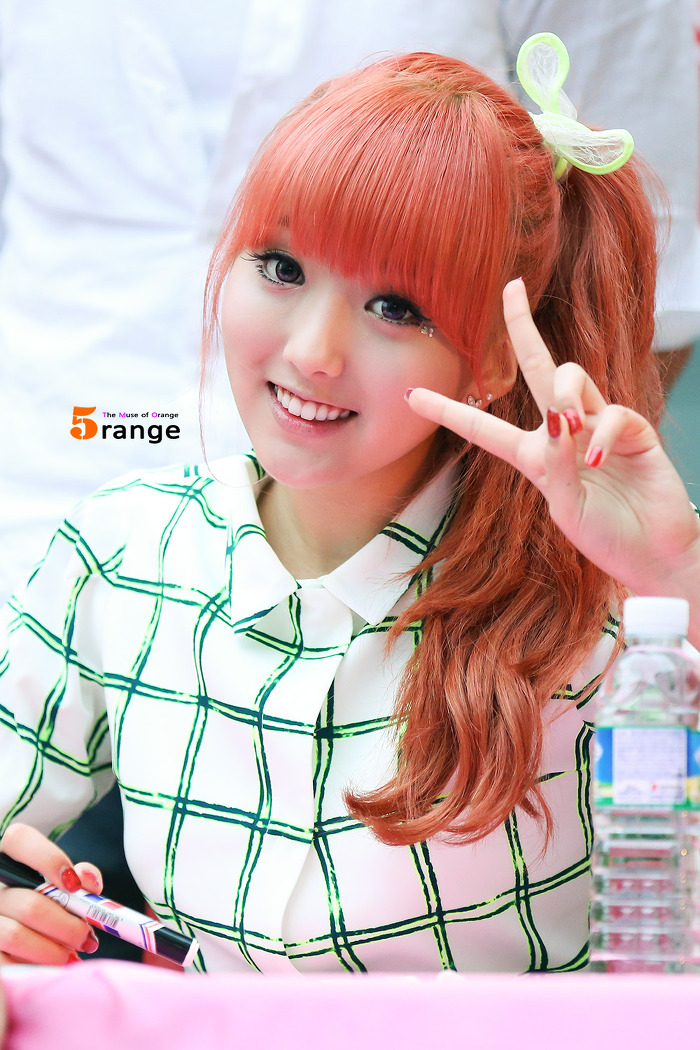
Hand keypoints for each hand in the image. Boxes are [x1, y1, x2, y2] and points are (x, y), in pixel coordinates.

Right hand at [0, 823, 102, 964]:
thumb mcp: (60, 880)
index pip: (18, 839)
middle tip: (87, 937)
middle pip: (29, 904)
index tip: (74, 885)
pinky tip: (52, 966)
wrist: (22, 923)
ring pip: (16, 936)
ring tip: (73, 955)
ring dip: (53, 951)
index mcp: (7, 856)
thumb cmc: (47, 898)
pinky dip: (34, 967)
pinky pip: (6, 962)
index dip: (48, 859)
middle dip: (66, 926)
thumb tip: (89, 884)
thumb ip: (79, 876)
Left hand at [407, 279, 699, 638]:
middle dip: (523, 327)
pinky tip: (595, 460)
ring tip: (570, 426)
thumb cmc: (606, 538)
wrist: (653, 556)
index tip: (410, 394)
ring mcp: (600, 427)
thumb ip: (556, 466)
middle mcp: (564, 432)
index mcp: (534, 456)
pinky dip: (602, 434)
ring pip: (573, 378)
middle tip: (511, 287)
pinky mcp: (634, 431)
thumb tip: (558, 420)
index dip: (447, 411)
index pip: (483, 428)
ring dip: (565, 395)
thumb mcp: (565, 508)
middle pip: (538, 367)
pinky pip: (613, 414)